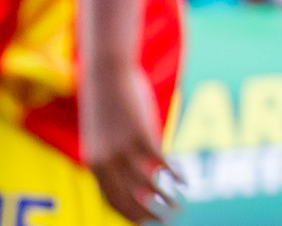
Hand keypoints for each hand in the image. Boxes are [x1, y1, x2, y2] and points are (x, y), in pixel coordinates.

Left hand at [80, 61, 178, 222]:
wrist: (107, 72)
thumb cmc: (107, 99)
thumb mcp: (104, 134)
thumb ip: (114, 155)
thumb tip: (129, 169)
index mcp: (95, 162)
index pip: (110, 199)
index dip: (128, 215)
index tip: (143, 223)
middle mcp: (107, 160)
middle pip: (128, 199)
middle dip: (146, 215)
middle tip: (163, 222)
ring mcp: (124, 148)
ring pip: (147, 186)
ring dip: (164, 200)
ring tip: (177, 207)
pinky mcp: (141, 134)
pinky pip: (161, 164)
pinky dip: (175, 176)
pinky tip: (186, 182)